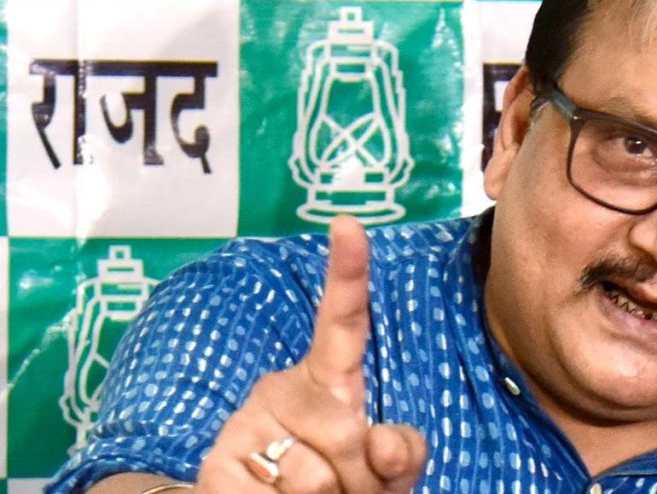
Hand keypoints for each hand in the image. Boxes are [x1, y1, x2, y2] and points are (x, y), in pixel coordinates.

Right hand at [196, 215, 427, 492]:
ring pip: (315, 475)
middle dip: (361, 478)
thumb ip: (402, 453)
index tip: (349, 226)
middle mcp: (283, 389)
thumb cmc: (343, 486)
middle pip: (349, 434)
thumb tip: (380, 441)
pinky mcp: (217, 465)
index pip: (344, 322)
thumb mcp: (386, 472)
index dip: (348, 274)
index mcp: (329, 380)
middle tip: (347, 488)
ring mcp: (246, 422)